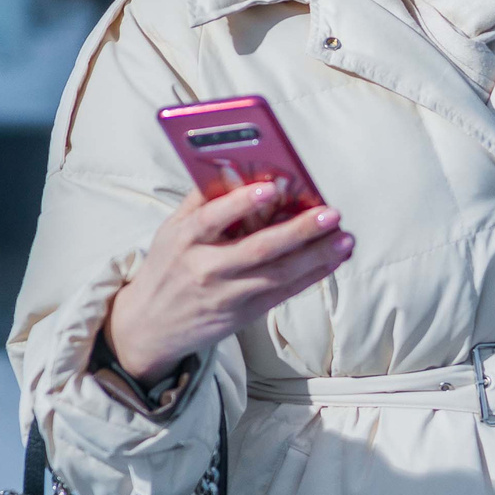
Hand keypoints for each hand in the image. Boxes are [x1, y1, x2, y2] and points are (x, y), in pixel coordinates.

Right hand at [104, 184, 352, 379]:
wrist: (150, 327)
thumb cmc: (168, 267)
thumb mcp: (171, 230)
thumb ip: (201, 201)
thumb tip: (235, 167)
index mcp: (185, 240)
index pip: (213, 218)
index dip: (242, 203)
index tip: (271, 187)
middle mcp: (206, 268)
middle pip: (258, 250)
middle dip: (299, 231)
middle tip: (331, 213)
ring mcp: (227, 295)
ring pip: (278, 275)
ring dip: (316, 256)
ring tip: (344, 238)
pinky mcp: (243, 315)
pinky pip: (283, 293)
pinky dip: (311, 276)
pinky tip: (332, 260)